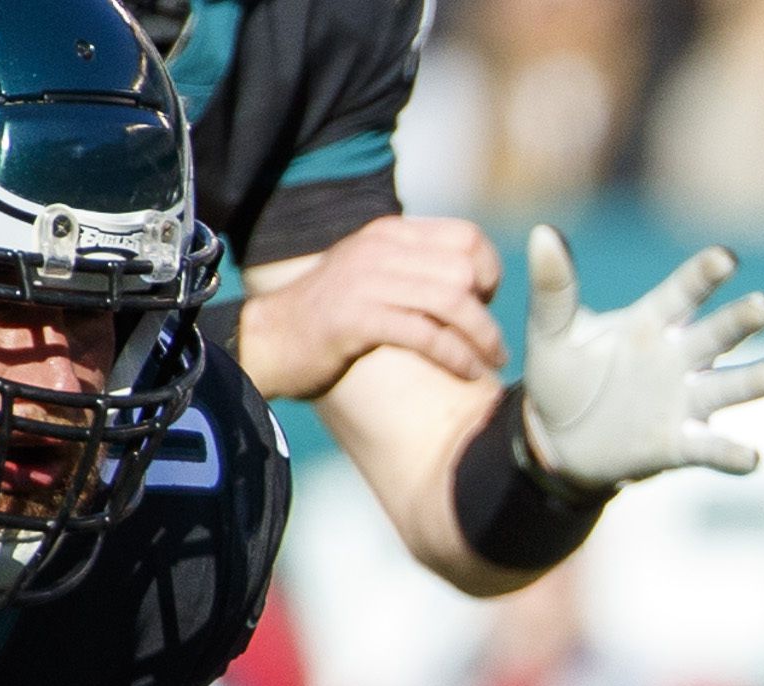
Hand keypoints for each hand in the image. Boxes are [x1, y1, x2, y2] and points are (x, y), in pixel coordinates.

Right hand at [235, 216, 507, 399]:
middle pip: (466, 271)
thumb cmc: (334, 315)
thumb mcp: (377, 276)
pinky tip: (468, 374)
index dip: (490, 272)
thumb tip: (474, 283)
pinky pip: (426, 334)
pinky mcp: (358, 318)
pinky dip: (456, 356)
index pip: (468, 237)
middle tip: (489, 343)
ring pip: (452, 301)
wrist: (272, 337)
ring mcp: (367, 281)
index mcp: (390, 234)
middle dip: (488, 312)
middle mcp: (380, 250)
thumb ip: (417, 269)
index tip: (486, 304)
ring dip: (482, 338)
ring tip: (490, 364)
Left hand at [520, 228, 763, 488]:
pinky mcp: (680, 444)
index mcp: (651, 323)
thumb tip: (544, 231)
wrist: (558, 441)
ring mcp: (685, 402)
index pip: (684, 293)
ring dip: (754, 380)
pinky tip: (752, 457)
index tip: (727, 258)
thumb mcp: (551, 332)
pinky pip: (711, 449)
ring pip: (727, 388)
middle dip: (743, 320)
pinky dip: (731, 453)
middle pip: (717, 334)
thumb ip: (554, 288)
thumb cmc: (562, 376)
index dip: (705, 275)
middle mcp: (679, 358)